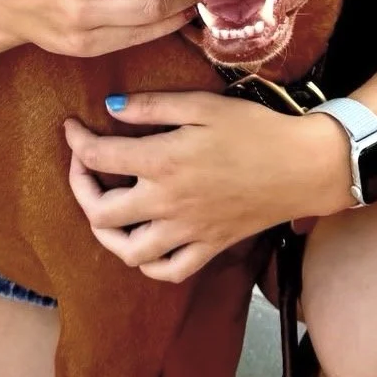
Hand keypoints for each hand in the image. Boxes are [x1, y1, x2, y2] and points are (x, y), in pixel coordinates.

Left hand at [64, 91, 348, 281]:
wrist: (304, 166)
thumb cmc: (256, 130)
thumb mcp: (202, 105)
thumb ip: (152, 106)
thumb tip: (109, 106)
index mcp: (163, 162)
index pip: (97, 157)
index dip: (76, 141)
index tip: (72, 127)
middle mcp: (167, 203)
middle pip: (100, 212)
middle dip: (80, 188)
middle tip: (83, 168)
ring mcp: (188, 231)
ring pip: (128, 251)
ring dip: (106, 233)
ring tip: (105, 211)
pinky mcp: (209, 247)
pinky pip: (168, 271)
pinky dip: (148, 264)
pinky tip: (145, 242)